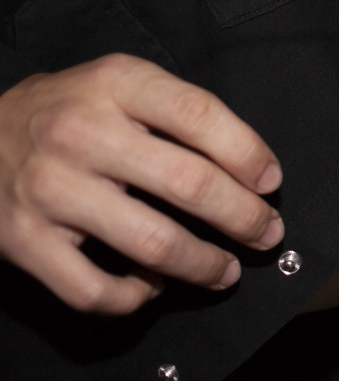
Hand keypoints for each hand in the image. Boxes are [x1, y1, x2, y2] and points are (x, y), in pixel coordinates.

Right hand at [0, 54, 283, 314]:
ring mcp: (50, 189)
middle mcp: (82, 133)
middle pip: (188, 184)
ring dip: (203, 264)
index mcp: (116, 85)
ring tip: (225, 270)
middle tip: (267, 233)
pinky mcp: (22, 239)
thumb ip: (178, 110)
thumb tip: (250, 166)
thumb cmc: (69, 109)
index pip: (200, 116)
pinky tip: (151, 286)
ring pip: (151, 243)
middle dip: (243, 217)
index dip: (248, 153)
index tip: (271, 182)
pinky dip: (132, 297)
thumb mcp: (120, 83)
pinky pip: (92, 288)